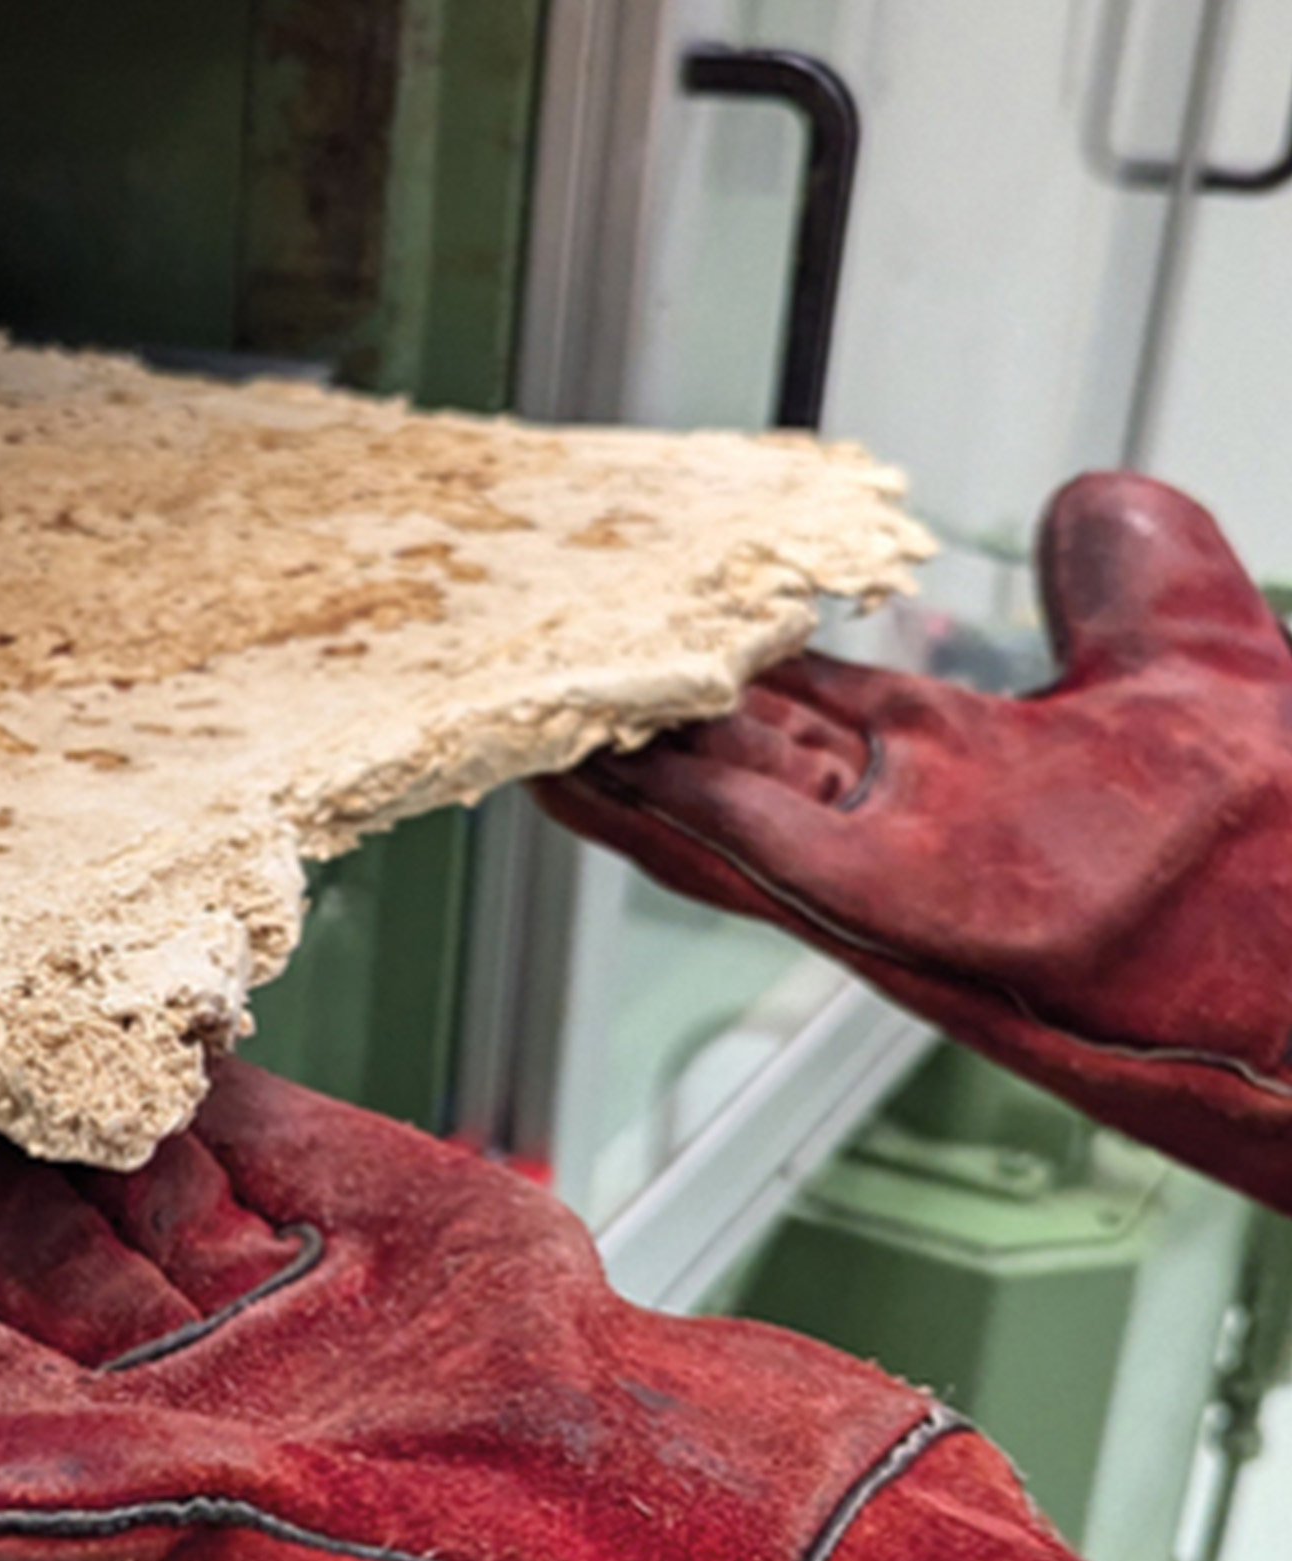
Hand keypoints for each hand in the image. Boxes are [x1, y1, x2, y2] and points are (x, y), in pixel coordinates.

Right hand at [537, 472, 1291, 1212]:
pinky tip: (581, 767)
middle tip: (538, 663)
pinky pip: (745, 849)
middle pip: (730, 762)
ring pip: (711, 810)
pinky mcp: (892, 906)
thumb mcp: (1200, 656)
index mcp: (966, 777)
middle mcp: (910, 833)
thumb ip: (1129, 578)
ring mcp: (893, 879)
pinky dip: (655, 807)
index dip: (720, 673)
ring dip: (614, 766)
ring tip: (516, 714)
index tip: (646, 631)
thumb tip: (1088, 497)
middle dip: (634, 716)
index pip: (804, 718)